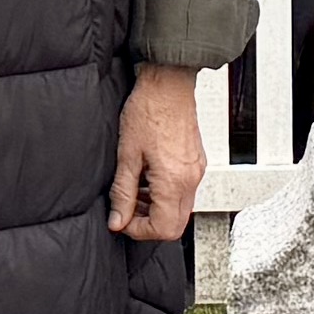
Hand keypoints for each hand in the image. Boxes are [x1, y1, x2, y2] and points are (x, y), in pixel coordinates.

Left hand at [111, 71, 207, 244]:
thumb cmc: (148, 110)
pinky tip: (148, 177)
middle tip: (127, 209)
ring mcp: (196, 172)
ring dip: (156, 209)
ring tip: (135, 191)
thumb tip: (117, 220)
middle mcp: (191, 180)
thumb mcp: (127, 155)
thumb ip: (122, 192)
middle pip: (175, 225)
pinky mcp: (197, 163)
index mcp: (174, 181)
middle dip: (148, 223)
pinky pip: (184, 192)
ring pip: (180, 209)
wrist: (168, 83)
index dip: (139, 230)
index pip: (163, 229)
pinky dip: (165, 194)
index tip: (121, 219)